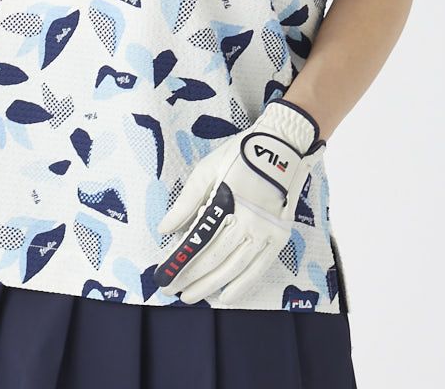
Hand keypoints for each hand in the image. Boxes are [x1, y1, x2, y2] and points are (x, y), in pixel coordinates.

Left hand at [155, 99, 323, 304]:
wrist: (282, 147)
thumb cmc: (238, 156)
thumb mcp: (206, 169)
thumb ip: (186, 202)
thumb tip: (164, 230)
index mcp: (224, 200)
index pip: (196, 239)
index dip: (178, 260)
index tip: (162, 275)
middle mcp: (247, 220)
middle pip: (214, 257)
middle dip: (189, 276)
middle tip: (170, 290)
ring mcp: (265, 230)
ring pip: (234, 267)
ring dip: (210, 285)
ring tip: (190, 296)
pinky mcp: (280, 236)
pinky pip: (260, 268)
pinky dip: (242, 285)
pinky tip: (226, 297)